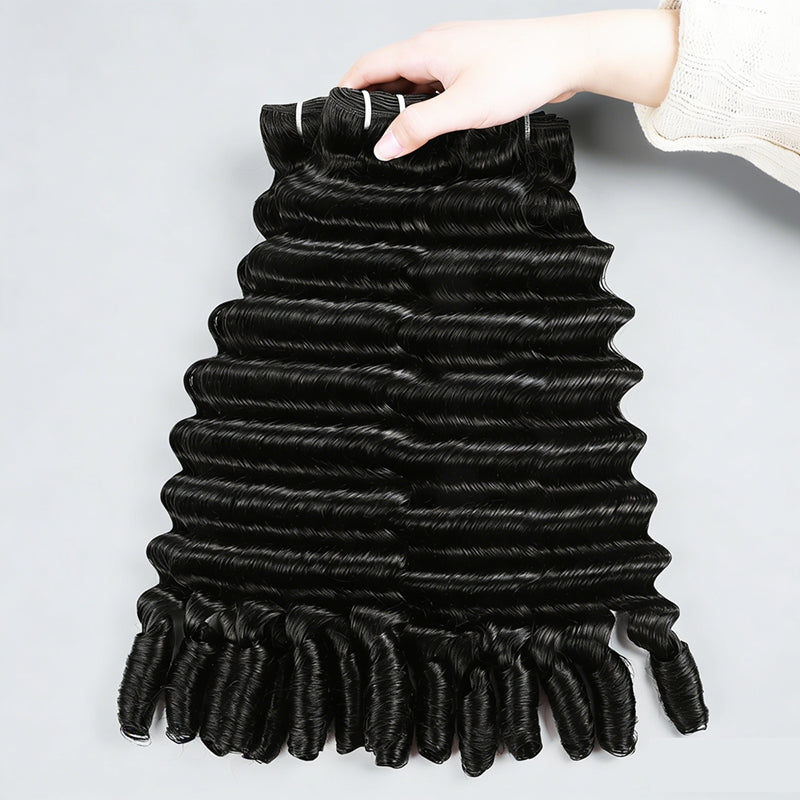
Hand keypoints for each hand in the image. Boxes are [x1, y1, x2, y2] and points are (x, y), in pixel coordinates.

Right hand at [336, 11, 679, 159]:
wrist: (568, 56)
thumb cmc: (522, 72)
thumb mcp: (462, 108)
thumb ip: (419, 128)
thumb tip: (384, 146)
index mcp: (425, 49)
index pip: (368, 66)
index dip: (348, 90)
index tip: (336, 114)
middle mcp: (436, 47)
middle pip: (388, 74)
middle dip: (373, 103)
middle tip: (365, 136)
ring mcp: (455, 56)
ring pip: (414, 81)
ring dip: (402, 107)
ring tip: (396, 138)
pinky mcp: (473, 66)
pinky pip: (436, 85)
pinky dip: (425, 105)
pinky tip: (433, 126)